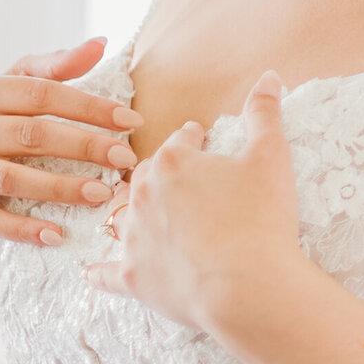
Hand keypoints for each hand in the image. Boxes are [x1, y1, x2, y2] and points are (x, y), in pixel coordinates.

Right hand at [0, 38, 141, 260]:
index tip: (132, 120)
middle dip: (86, 146)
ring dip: (61, 187)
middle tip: (127, 158)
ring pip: (12, 177)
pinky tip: (58, 235)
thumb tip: (100, 42)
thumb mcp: (20, 91)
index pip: (42, 93)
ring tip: (103, 193)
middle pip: (33, 133)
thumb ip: (57, 68)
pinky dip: (24, 229)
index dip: (90, 106)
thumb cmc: (0, 127)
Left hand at [84, 74, 302, 333]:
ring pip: (122, 217)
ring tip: (147, 218)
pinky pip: (106, 272)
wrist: (249, 286)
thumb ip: (265, 113)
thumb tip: (269, 77)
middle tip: (182, 183)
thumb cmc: (262, 218)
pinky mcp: (134, 277)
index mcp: (173, 161)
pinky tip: (91, 271)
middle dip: (161, 175)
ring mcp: (134, 237)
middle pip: (145, 175)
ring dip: (133, 214)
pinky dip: (100, 271)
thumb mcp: (272, 157)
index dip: (196, 141)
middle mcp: (143, 194)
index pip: (181, 139)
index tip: (202, 143)